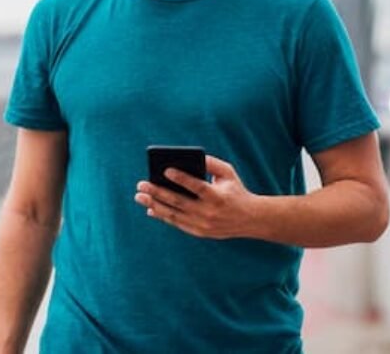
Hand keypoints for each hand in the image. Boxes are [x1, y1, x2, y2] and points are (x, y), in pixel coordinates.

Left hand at [133, 155, 258, 238]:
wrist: (249, 219)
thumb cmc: (235, 190)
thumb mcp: (228, 173)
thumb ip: (210, 163)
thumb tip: (190, 157)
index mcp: (218, 196)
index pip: (196, 186)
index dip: (181, 178)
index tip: (165, 169)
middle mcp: (209, 212)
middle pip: (179, 202)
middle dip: (158, 192)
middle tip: (141, 184)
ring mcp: (203, 224)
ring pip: (174, 215)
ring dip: (154, 205)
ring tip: (140, 196)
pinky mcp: (199, 232)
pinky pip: (177, 223)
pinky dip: (163, 216)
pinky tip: (150, 208)